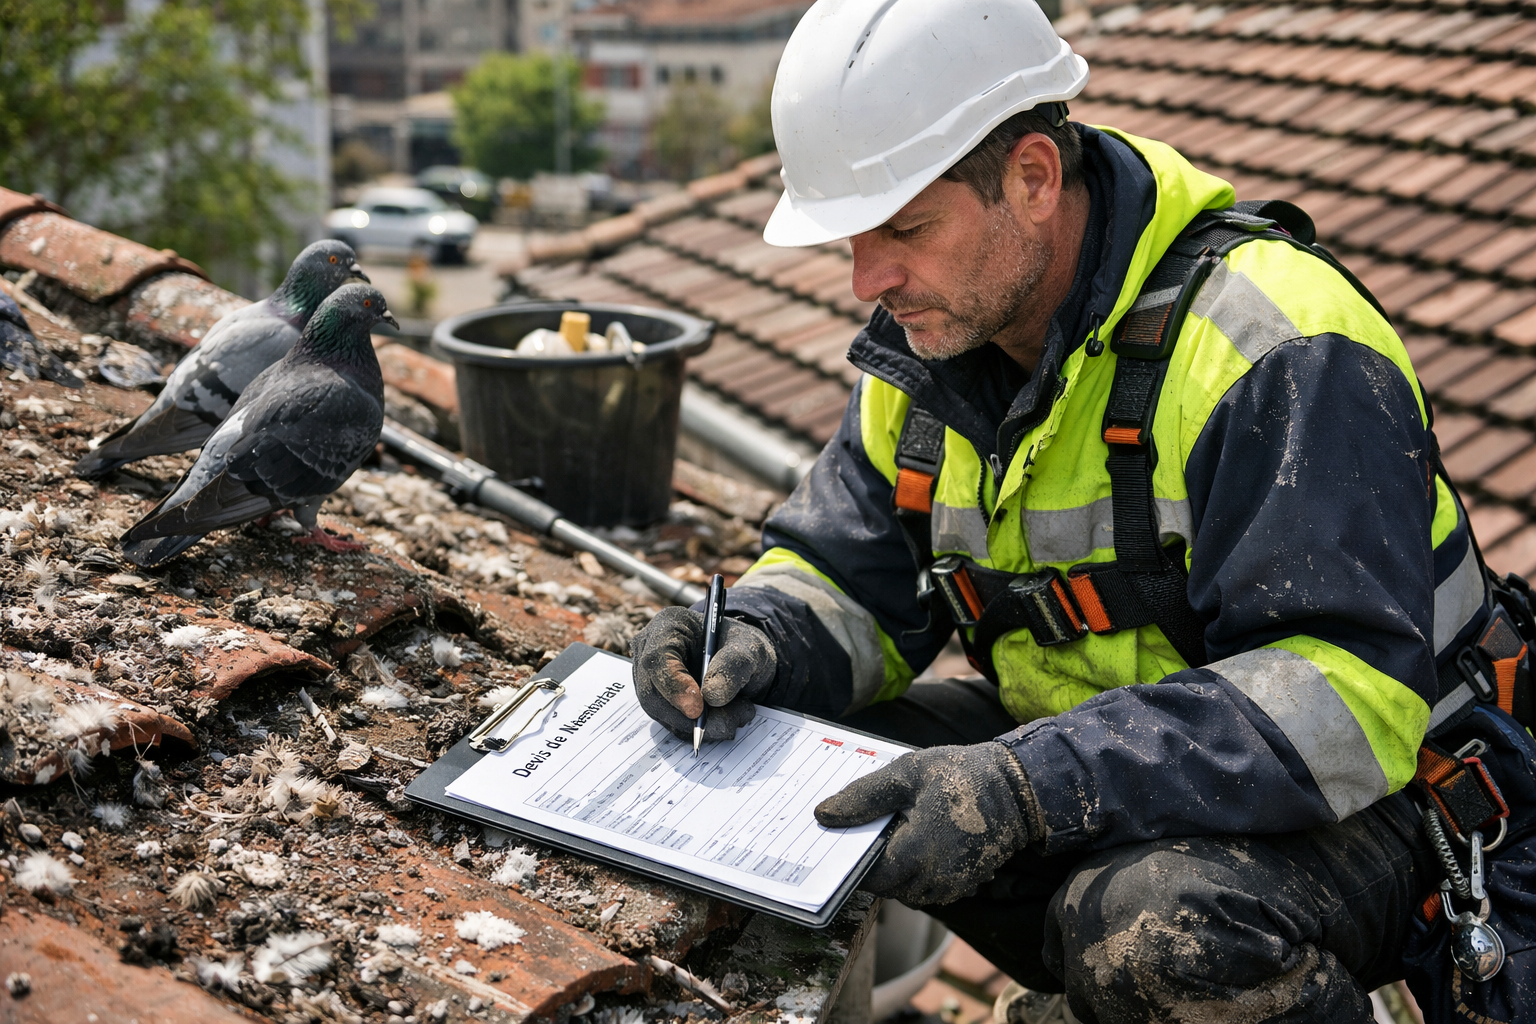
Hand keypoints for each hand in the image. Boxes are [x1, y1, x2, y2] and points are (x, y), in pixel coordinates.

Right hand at [630, 606, 776, 741]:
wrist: (742, 662)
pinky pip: (673, 724)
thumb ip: (733, 666)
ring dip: (702, 726)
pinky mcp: (660, 702)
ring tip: (738, 716)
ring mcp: (651, 680)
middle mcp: (651, 652)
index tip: (699, 708)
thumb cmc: (741, 647)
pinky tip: (726, 721)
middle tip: (729, 724)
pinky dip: (701, 730)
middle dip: (691, 717)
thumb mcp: (749, 649)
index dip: (674, 686)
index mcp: (669, 626)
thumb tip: (712, 697)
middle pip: (654, 694)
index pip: (656, 659)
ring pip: (663, 715)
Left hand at [815, 742, 1032, 905]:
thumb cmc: (960, 775)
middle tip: (870, 832)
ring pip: (908, 892)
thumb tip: (823, 815)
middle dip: (875, 864)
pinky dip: (919, 873)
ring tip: (897, 834)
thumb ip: (863, 797)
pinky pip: (930, 889)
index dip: (854, 861)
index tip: (844, 839)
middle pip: (888, 887)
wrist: (1017, 789)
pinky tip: (919, 842)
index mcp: (916, 852)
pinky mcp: (965, 884)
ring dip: (897, 871)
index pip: (869, 876)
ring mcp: (952, 885)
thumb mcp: (906, 774)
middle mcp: (934, 878)